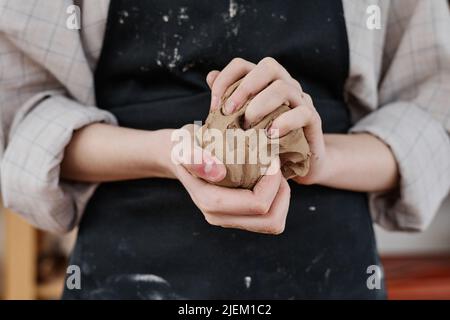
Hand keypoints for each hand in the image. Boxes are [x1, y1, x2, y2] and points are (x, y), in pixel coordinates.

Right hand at [170, 125, 290, 234]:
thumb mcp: (185, 143)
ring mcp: (229, 220)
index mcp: (211, 202)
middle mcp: (220, 218)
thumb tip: (218, 172)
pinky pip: (269, 218)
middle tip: (276, 167)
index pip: (258, 204)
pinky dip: (277, 200)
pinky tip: (269, 179)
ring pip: (273, 223)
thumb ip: (194, 156)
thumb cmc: (187, 144)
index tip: (270, 157)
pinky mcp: (238, 217)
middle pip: (271, 221)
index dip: (273, 182)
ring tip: (274, 173)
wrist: (180, 154)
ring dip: (281, 197)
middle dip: (282, 193)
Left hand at [206, 57, 329, 184]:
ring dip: (261, 105)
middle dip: (245, 87)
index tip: (214, 106)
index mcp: (265, 83)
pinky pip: (303, 112)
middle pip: (268, 66)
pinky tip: (270, 136)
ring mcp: (301, 101)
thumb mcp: (244, 123)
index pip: (243, 66)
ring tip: (248, 126)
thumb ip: (229, 100)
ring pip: (284, 88)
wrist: (302, 161)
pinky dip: (284, 122)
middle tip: (229, 112)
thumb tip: (211, 76)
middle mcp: (285, 85)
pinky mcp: (313, 120)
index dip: (225, 80)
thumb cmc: (267, 141)